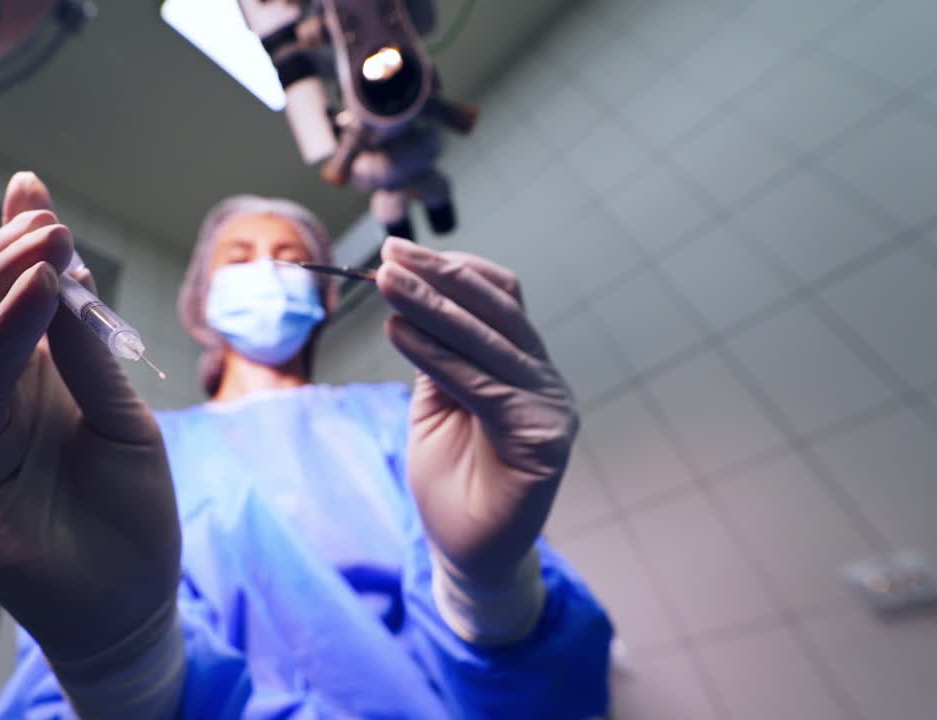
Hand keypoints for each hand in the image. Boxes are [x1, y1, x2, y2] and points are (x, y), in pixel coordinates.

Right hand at [0, 172, 180, 667]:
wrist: (128, 603)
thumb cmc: (133, 515)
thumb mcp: (125, 422)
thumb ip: (90, 358)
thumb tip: (66, 279)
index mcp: (41, 381)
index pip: (21, 301)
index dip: (19, 244)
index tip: (31, 188)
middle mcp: (3, 398)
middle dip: (10, 253)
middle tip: (41, 211)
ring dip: (4, 284)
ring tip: (43, 240)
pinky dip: (2, 342)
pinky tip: (33, 299)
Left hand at [376, 237, 577, 589]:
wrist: (469, 553)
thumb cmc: (452, 481)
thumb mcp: (436, 405)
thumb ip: (438, 358)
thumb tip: (412, 303)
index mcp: (522, 364)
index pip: (498, 297)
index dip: (452, 268)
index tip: (398, 251)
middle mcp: (543, 378)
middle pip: (496, 308)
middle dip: (439, 276)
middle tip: (389, 256)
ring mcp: (550, 406)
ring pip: (487, 340)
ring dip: (431, 306)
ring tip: (387, 282)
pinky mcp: (542, 437)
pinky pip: (482, 385)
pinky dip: (437, 355)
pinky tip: (400, 333)